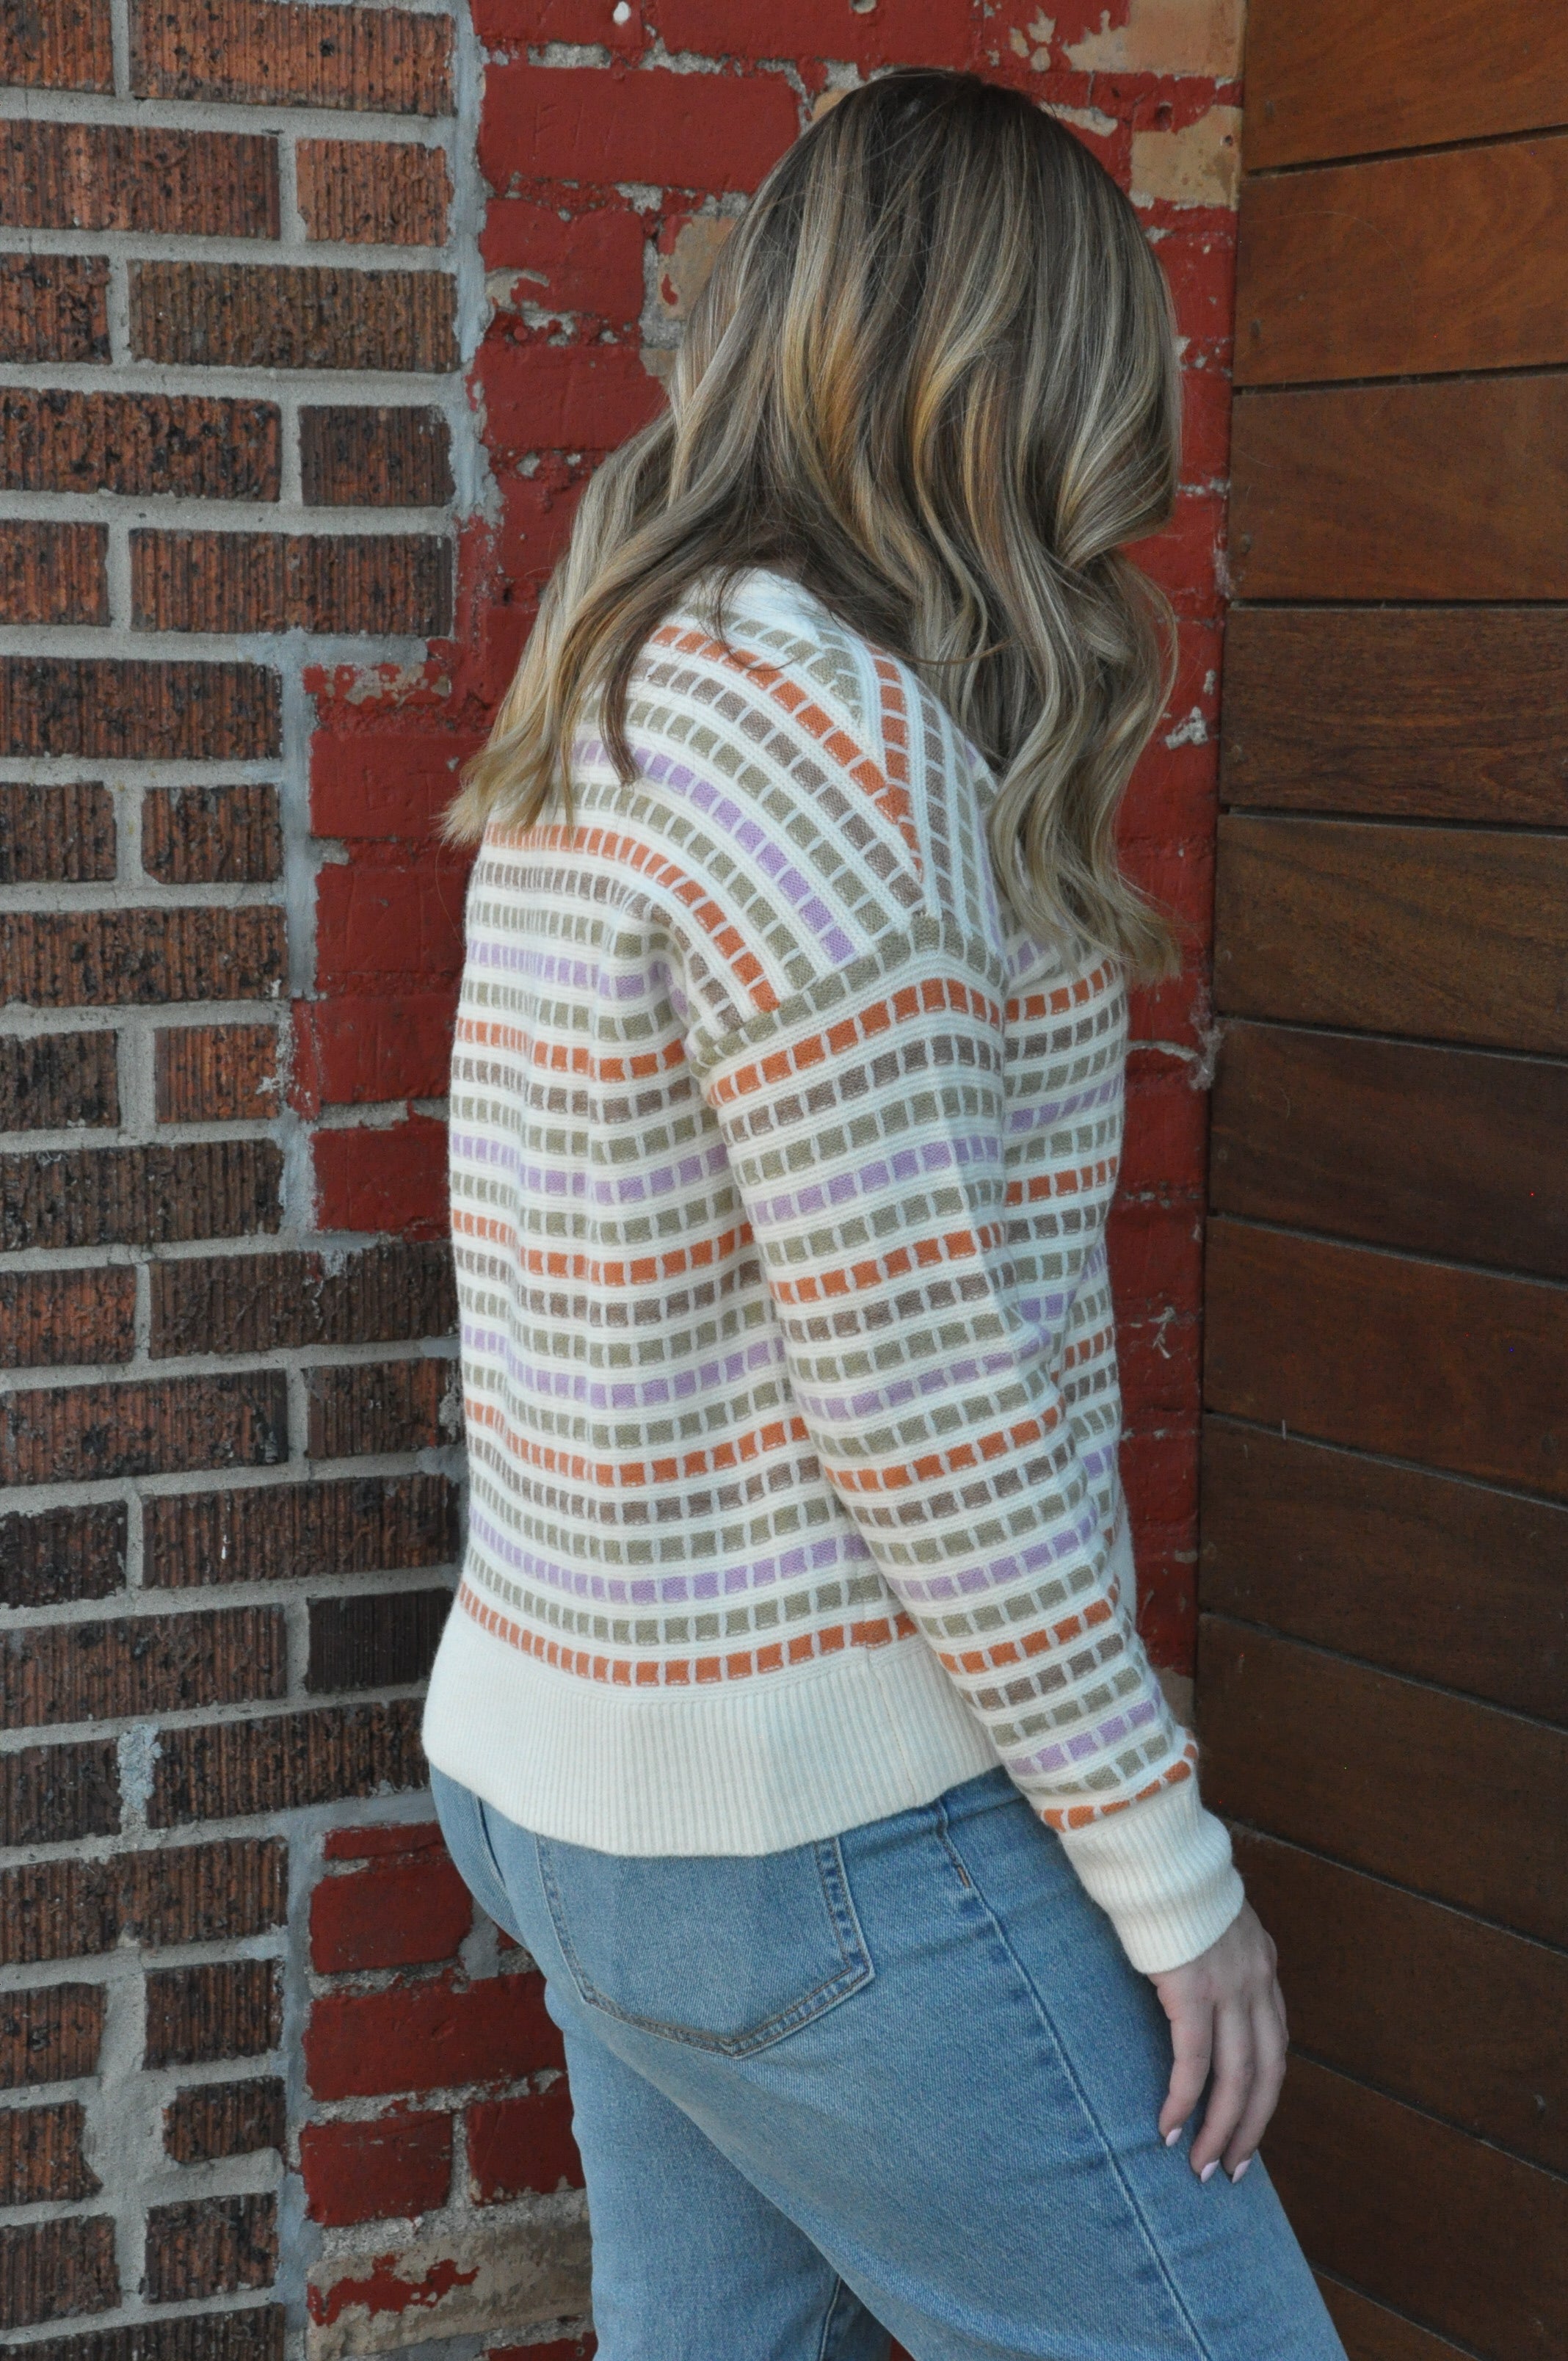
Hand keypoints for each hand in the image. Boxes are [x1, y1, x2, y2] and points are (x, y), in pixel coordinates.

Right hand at [1148, 1902, 1287, 2183]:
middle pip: (1266, 2071)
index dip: (1263, 2092)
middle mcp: (1256, 1980)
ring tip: (1201, 2166)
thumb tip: (1191, 1980)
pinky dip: (1183, 2099)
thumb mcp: (1208, 1918)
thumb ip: (1212, 1953)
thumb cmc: (1167, 1878)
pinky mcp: (1191, 1990)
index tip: (1246, 2124)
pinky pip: (1193, 2060)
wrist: (1156, 1846)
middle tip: (1230, 2169)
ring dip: (1220, 2129)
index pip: (1275, 2043)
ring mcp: (1228, 1986)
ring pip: (1236, 2077)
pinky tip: (1167, 2127)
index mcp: (1262, 1964)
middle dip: (1250, 2127)